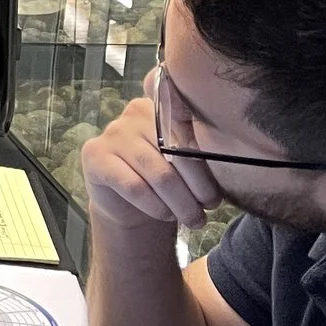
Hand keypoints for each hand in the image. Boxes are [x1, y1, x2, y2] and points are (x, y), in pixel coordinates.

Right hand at [79, 89, 223, 231]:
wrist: (129, 203)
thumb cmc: (165, 179)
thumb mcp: (186, 163)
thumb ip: (199, 154)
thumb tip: (230, 164)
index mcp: (164, 106)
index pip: (190, 130)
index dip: (204, 163)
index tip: (216, 193)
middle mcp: (135, 112)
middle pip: (175, 154)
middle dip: (197, 188)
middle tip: (209, 210)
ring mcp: (112, 132)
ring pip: (157, 172)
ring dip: (180, 202)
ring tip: (194, 219)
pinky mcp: (94, 155)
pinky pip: (132, 185)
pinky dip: (154, 205)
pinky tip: (164, 214)